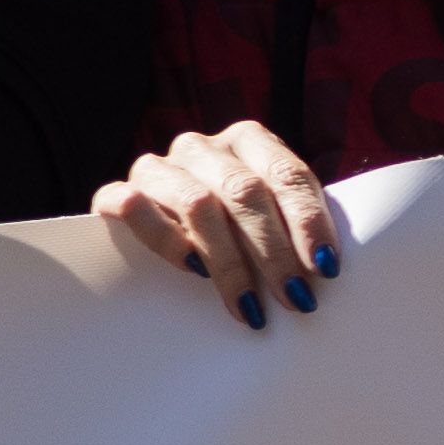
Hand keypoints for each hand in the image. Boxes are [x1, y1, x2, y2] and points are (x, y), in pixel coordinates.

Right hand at [92, 120, 340, 330]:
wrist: (157, 220)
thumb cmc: (232, 223)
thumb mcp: (266, 212)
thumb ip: (289, 223)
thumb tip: (328, 270)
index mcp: (249, 139)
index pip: (287, 175)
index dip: (309, 221)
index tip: (326, 268)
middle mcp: (203, 146)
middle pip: (245, 193)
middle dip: (274, 251)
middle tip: (295, 297)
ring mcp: (157, 166)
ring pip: (198, 204)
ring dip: (229, 260)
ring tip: (250, 305)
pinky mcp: (115, 192)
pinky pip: (134, 207)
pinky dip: (167, 240)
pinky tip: (192, 270)